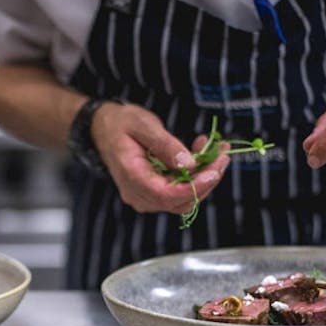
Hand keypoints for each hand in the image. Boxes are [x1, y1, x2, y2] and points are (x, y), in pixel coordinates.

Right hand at [90, 102, 230, 213]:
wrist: (103, 129)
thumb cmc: (121, 124)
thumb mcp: (143, 126)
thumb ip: (165, 145)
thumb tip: (189, 163)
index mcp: (132, 178)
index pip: (168, 194)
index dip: (196, 186)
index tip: (215, 169)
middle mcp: (139, 195)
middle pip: (181, 201)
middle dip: (207, 180)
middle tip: (222, 153)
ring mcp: (147, 197)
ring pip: (184, 199)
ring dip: (204, 177)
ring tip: (213, 149)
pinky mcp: (155, 193)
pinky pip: (180, 192)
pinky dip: (196, 176)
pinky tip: (200, 153)